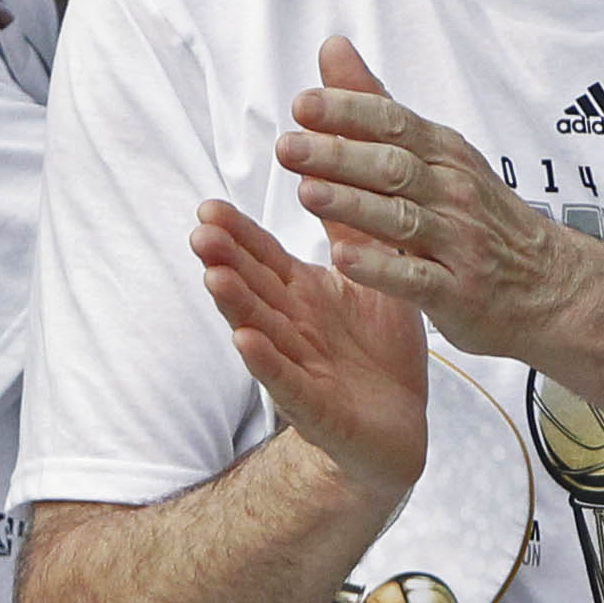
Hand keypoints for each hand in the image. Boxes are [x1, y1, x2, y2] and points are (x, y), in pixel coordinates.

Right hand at [197, 196, 428, 509]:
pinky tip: (246, 341)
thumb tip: (334, 176)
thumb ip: (351, 235)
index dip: (238, 234)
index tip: (208, 207)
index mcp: (304, 295)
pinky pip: (288, 382)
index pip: (264, 258)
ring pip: (261, 330)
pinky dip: (266, 362)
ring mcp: (299, 367)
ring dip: (236, 306)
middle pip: (253, 289)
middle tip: (200, 232)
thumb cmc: (382, 352)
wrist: (403, 426)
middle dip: (226, 262)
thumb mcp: (373, 281)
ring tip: (213, 277)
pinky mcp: (316, 407)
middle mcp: (293, 327)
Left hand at [278, 34, 584, 359]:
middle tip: (289, 148)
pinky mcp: (458, 292)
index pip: (394, 123)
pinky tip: (344, 261)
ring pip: (401, 219)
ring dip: (353, 205)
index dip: (349, 113)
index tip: (303, 106)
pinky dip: (380, 269)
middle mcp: (453, 192)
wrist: (548, 283)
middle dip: (339, 156)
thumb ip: (376, 105)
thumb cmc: (479, 214)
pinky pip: (416, 279)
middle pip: (392, 167)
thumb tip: (333, 47)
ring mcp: (458, 243)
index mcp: (444, 154)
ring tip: (309, 193)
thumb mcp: (438, 152)